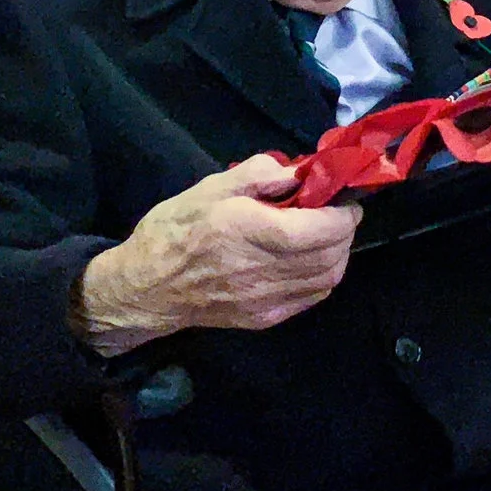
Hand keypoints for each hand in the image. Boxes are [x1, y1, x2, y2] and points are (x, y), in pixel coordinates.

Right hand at [74, 155, 360, 356]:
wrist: (146, 287)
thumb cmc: (176, 229)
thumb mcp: (213, 186)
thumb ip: (260, 173)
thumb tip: (299, 172)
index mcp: (251, 231)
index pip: (323, 228)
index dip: (343, 212)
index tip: (341, 196)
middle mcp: (264, 270)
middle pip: (332, 255)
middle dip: (344, 230)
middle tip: (334, 212)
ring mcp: (267, 300)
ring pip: (328, 278)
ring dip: (337, 253)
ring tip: (322, 234)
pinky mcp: (265, 318)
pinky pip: (312, 297)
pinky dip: (322, 275)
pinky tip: (307, 259)